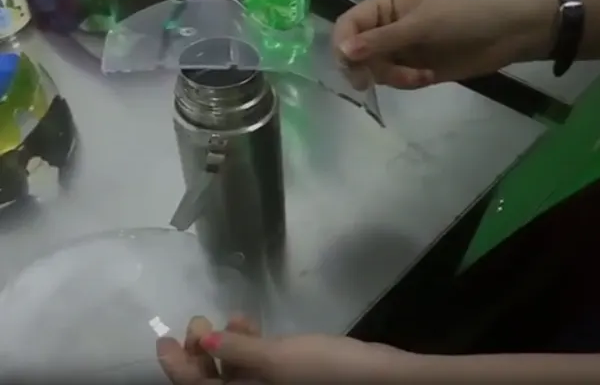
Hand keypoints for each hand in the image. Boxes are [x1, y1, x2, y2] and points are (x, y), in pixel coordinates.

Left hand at [156, 316, 426, 383]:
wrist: (382, 380)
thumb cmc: (325, 374)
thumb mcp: (276, 360)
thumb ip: (236, 352)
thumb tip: (203, 343)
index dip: (176, 368)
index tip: (163, 340)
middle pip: (212, 383)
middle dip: (200, 352)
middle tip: (196, 320)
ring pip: (234, 373)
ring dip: (226, 344)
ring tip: (229, 317)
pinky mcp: (290, 381)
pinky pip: (256, 366)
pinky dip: (249, 346)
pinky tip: (250, 323)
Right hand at [333, 0, 557, 88]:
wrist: (504, 36)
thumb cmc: (463, 19)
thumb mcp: (420, 26)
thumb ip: (381, 40)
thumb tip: (342, 53)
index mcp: (385, 5)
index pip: (348, 25)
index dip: (343, 45)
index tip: (351, 65)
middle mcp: (386, 27)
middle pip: (355, 52)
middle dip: (367, 67)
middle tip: (370, 82)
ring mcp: (398, 49)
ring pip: (374, 70)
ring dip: (393, 77)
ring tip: (420, 76)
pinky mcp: (410, 68)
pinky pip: (393, 80)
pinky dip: (406, 82)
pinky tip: (427, 77)